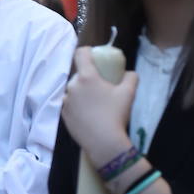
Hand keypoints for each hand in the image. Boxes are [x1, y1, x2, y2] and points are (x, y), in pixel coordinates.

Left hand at [62, 47, 137, 167]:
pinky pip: (69, 104)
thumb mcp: (128, 94)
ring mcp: (66, 100)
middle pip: (79, 74)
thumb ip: (131, 78)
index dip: (87, 51)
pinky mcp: (63, 114)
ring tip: (94, 103)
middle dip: (88, 77)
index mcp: (87, 77)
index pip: (81, 54)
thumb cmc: (116, 114)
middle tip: (100, 87)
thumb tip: (130, 73)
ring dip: (81, 92)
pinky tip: (87, 114)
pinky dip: (77, 105)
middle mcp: (72, 86)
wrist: (104, 142)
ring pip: (73, 90)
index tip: (93, 55)